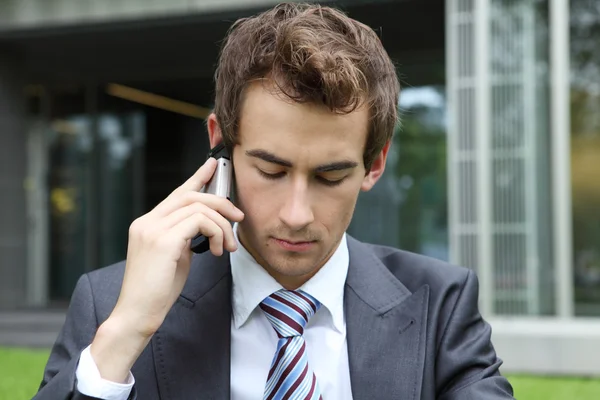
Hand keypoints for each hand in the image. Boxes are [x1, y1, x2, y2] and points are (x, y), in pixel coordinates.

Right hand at [90, 157, 243, 381]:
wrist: (137, 314)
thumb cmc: (156, 291)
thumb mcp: (173, 257)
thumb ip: (184, 237)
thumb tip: (206, 227)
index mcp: (147, 224)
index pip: (177, 193)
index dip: (197, 177)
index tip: (212, 166)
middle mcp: (147, 222)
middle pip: (191, 196)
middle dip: (221, 203)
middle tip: (238, 218)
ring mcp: (153, 229)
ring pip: (199, 208)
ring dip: (222, 226)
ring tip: (227, 247)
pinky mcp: (163, 240)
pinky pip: (200, 222)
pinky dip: (216, 233)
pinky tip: (218, 251)